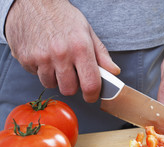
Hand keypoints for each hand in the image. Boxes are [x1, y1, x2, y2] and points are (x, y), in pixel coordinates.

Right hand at [5, 0, 119, 102]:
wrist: (33, 2)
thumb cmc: (62, 16)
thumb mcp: (87, 32)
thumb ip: (101, 55)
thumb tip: (114, 71)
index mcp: (80, 47)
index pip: (90, 84)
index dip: (92, 95)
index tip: (91, 96)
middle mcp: (60, 54)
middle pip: (69, 89)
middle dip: (73, 86)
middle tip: (72, 74)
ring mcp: (41, 57)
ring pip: (51, 84)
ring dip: (55, 78)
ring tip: (56, 62)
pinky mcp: (25, 58)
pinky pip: (35, 75)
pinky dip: (40, 69)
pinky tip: (43, 55)